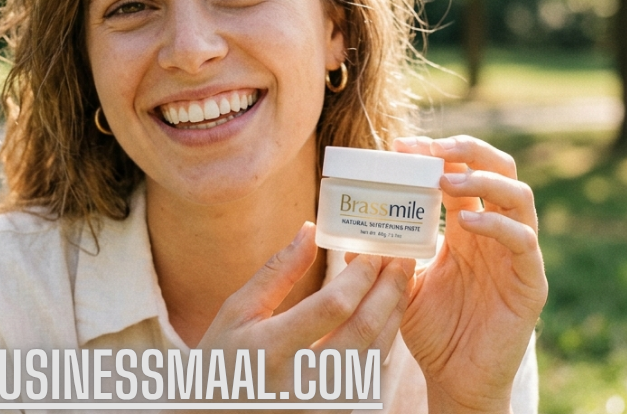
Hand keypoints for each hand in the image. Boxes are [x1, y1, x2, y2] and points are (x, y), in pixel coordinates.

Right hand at [192, 222, 413, 409]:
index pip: (332, 307)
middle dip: (388, 289)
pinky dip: (383, 338)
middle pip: (362, 329)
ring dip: (393, 313)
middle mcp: (300, 382)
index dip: (360, 276)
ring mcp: (321, 404)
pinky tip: (386, 312)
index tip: (371, 251)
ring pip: (374, 352)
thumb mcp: (238, 309)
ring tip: (400, 280)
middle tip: (401, 258)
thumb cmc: (224, 356)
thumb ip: (278, 271)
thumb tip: (310, 230)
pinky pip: (369, 371)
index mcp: (270, 349)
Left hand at [393, 136, 546, 413]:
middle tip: (432, 147)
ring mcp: (517, 255)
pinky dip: (498, 225)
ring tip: (446, 180)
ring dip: (483, 179)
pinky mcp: (530, 282)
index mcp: (466, 227)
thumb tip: (346, 240)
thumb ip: (382, 260)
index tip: (401, 146)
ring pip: (518, 196)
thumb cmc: (432, 330)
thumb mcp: (399, 287)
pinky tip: (467, 221)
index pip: (460, 173)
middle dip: (467, 150)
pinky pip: (523, 241)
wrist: (456, 379)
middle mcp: (495, 233)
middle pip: (499, 169)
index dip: (436, 154)